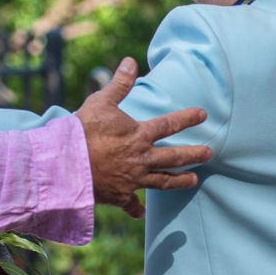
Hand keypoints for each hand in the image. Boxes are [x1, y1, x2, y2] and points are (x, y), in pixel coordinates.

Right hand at [76, 57, 211, 217]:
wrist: (67, 163)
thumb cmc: (83, 130)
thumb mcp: (101, 102)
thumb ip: (119, 84)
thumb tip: (131, 62)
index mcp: (139, 135)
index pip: (169, 125)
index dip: (187, 118)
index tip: (203, 115)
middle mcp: (141, 158)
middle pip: (174, 157)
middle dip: (194, 155)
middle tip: (209, 154)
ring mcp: (133, 179)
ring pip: (163, 182)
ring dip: (179, 181)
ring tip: (193, 181)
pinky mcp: (120, 194)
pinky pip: (131, 204)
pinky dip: (136, 209)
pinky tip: (141, 213)